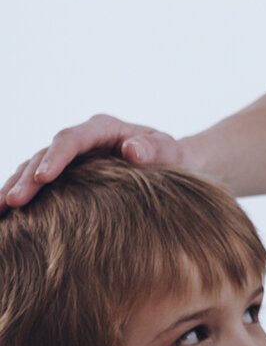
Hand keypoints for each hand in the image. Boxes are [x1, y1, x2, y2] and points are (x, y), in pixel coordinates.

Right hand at [3, 115, 183, 209]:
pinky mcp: (61, 176)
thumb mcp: (168, 151)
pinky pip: (34, 184)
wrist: (169, 166)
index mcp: (102, 128)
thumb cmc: (169, 157)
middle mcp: (79, 140)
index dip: (56, 157)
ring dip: (14, 187)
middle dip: (27, 178)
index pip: (71, 139)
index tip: (45, 178)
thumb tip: (131, 150)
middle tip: (14, 201)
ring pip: (31, 169)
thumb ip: (153, 148)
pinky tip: (5, 216)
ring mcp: (67, 158)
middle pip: (44, 155)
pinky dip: (18, 196)